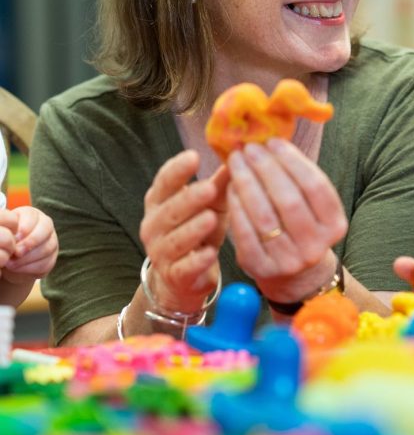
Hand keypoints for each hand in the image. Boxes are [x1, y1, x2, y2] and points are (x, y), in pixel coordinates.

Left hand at [1, 206, 57, 284]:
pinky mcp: (52, 258)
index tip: (14, 238)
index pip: (34, 217)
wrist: (8, 260)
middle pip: (46, 230)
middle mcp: (45, 226)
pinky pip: (47, 262)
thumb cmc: (4, 242)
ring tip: (12, 264)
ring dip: (28, 258)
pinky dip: (31, 267)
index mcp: (32, 215)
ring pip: (47, 248)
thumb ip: (7, 231)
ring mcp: (51, 242)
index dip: (25, 227)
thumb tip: (12, 237)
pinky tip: (18, 268)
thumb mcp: (4, 233)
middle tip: (16, 252)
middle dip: (30, 242)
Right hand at [139, 150, 228, 312]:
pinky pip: (184, 268)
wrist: (184, 278)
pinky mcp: (174, 276)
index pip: (164, 182)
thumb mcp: (211, 205)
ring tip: (210, 218)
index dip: (177, 170)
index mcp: (160, 202)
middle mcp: (154, 226)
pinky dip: (196, 261)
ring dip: (193, 229)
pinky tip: (210, 254)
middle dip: (189, 199)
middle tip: (209, 188)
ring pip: (175, 240)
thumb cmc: (199, 231)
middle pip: (170, 210)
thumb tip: (238, 157)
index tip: (194, 156)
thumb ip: (220, 184)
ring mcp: (161, 253)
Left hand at [227, 138, 347, 301]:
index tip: (273, 141)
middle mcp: (316, 245)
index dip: (293, 161)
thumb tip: (272, 143)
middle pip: (289, 199)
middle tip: (249, 148)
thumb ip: (300, 180)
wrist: (298, 277)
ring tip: (236, 161)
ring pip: (264, 215)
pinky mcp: (262, 269)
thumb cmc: (304, 229)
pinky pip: (245, 232)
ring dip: (247, 182)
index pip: (315, 186)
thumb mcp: (314, 208)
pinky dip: (236, 206)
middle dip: (266, 168)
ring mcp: (289, 260)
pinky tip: (230, 186)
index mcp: (335, 225)